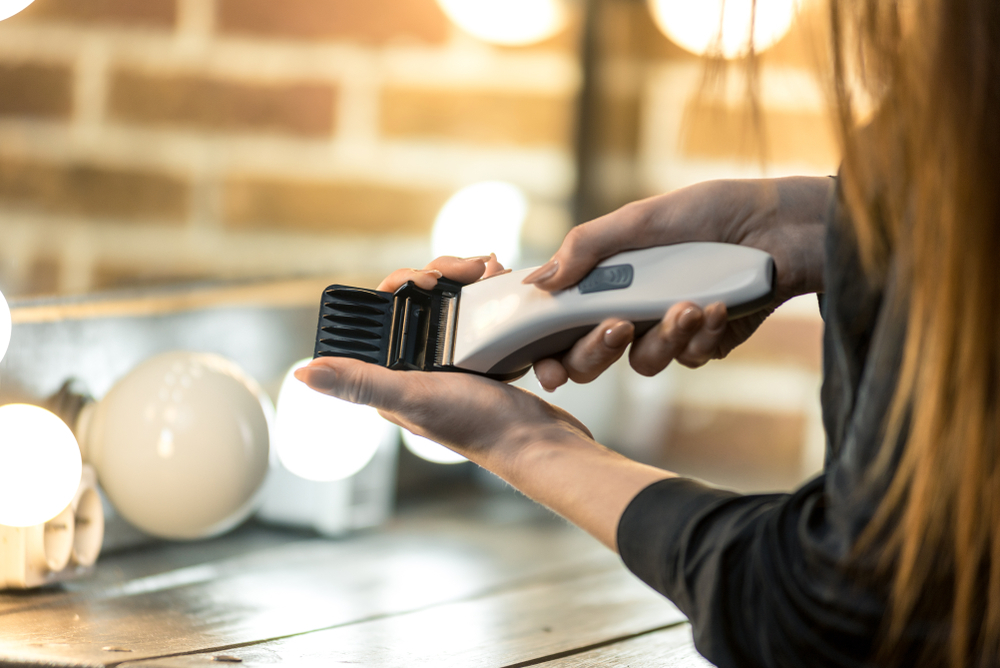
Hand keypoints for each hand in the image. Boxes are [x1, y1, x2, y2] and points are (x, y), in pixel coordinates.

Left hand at [304, 254, 591, 463]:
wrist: (539, 442)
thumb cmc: (478, 426)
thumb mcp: (414, 398)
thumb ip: (360, 383)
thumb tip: (304, 372)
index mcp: (392, 375)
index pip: (382, 312)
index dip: (401, 283)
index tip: (430, 276)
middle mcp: (418, 367)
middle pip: (418, 299)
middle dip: (444, 274)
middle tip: (471, 269)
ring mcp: (453, 361)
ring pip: (450, 301)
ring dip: (468, 280)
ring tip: (492, 272)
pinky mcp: (483, 358)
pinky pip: (479, 314)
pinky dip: (488, 295)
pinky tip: (502, 285)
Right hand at [522, 177, 831, 389]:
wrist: (785, 222)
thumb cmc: (714, 211)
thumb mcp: (642, 219)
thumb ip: (588, 248)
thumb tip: (537, 282)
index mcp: (609, 280)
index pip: (564, 326)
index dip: (549, 353)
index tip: (548, 369)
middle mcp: (634, 308)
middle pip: (594, 358)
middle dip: (598, 350)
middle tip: (618, 327)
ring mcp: (672, 329)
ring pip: (645, 363)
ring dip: (664, 338)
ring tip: (691, 306)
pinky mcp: (711, 341)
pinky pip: (693, 358)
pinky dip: (705, 333)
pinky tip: (721, 305)